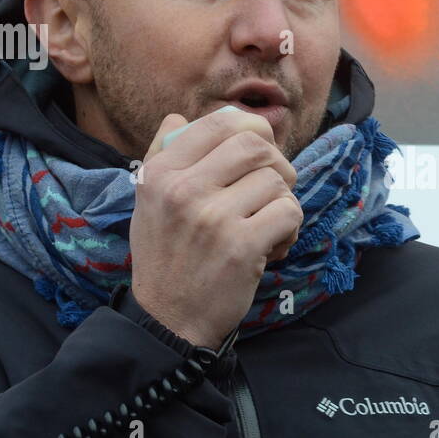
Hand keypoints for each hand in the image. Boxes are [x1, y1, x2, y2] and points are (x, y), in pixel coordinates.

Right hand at [127, 108, 301, 347]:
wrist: (168, 320)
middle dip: (276, 164)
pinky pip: (290, 211)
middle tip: (272, 190)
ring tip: (267, 226)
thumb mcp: (147, 202)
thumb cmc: (165, 258)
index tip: (260, 152)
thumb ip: (161, 156)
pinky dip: (291, 228)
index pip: (220, 123)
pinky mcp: (242, 246)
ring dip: (282, 203)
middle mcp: (183, 190)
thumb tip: (179, 118)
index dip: (253, 130)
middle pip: (255, 146)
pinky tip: (274, 247)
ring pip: (277, 181)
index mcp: (161, 173)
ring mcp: (213, 218)